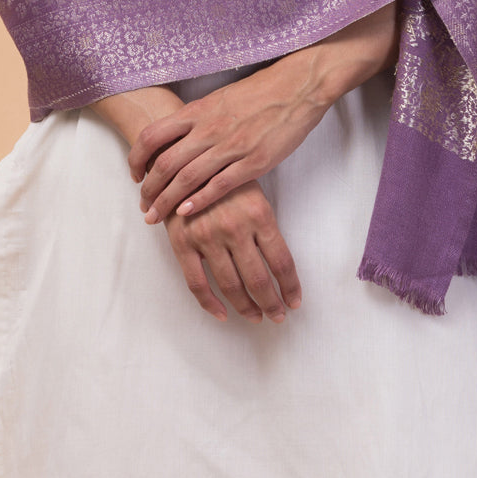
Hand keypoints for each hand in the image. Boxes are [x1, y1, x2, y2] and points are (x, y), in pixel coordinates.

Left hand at [130, 1, 398, 223]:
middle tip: (143, 206)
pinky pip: (218, 186)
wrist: (298, 86)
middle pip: (164, 164)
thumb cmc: (260, 91)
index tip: (134, 175)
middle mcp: (209, 128)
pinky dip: (198, 201)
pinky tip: (187, 213)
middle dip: (148, 190)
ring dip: (166, 202)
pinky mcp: (253, 161)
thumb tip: (175, 137)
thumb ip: (197, 117)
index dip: (136, 158)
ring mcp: (231, 146)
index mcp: (198, 110)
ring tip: (156, 218)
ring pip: (187, 179)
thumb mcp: (219, 98)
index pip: (152, 136)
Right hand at [162, 182, 300, 324]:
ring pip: (231, 286)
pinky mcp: (182, 243)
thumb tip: (280, 268)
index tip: (294, 302)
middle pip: (259, 279)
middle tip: (278, 316)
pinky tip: (223, 315)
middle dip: (272, 304)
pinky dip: (211, 305)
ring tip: (256, 317)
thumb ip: (265, 227)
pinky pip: (197, 284)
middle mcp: (235, 227)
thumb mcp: (254, 193)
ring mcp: (207, 236)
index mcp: (259, 213)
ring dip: (247, 308)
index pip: (282, 262)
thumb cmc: (224, 177)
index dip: (290, 287)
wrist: (183, 160)